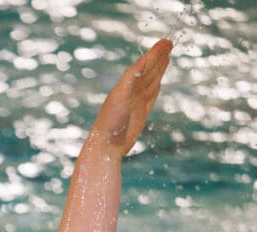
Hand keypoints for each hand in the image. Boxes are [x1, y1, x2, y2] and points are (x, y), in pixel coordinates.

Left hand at [91, 38, 172, 155]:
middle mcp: (132, 90)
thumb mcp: (121, 95)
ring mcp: (137, 101)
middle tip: (170, 42)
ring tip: (167, 56)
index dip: (156, 51)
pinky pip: (151, 94)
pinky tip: (159, 81)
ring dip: (159, 67)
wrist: (107, 145)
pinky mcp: (141, 112)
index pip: (145, 62)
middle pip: (149, 68)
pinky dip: (156, 85)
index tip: (168, 41)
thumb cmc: (111, 121)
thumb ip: (131, 78)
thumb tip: (142, 61)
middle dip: (160, 55)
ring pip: (152, 79)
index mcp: (127, 83)